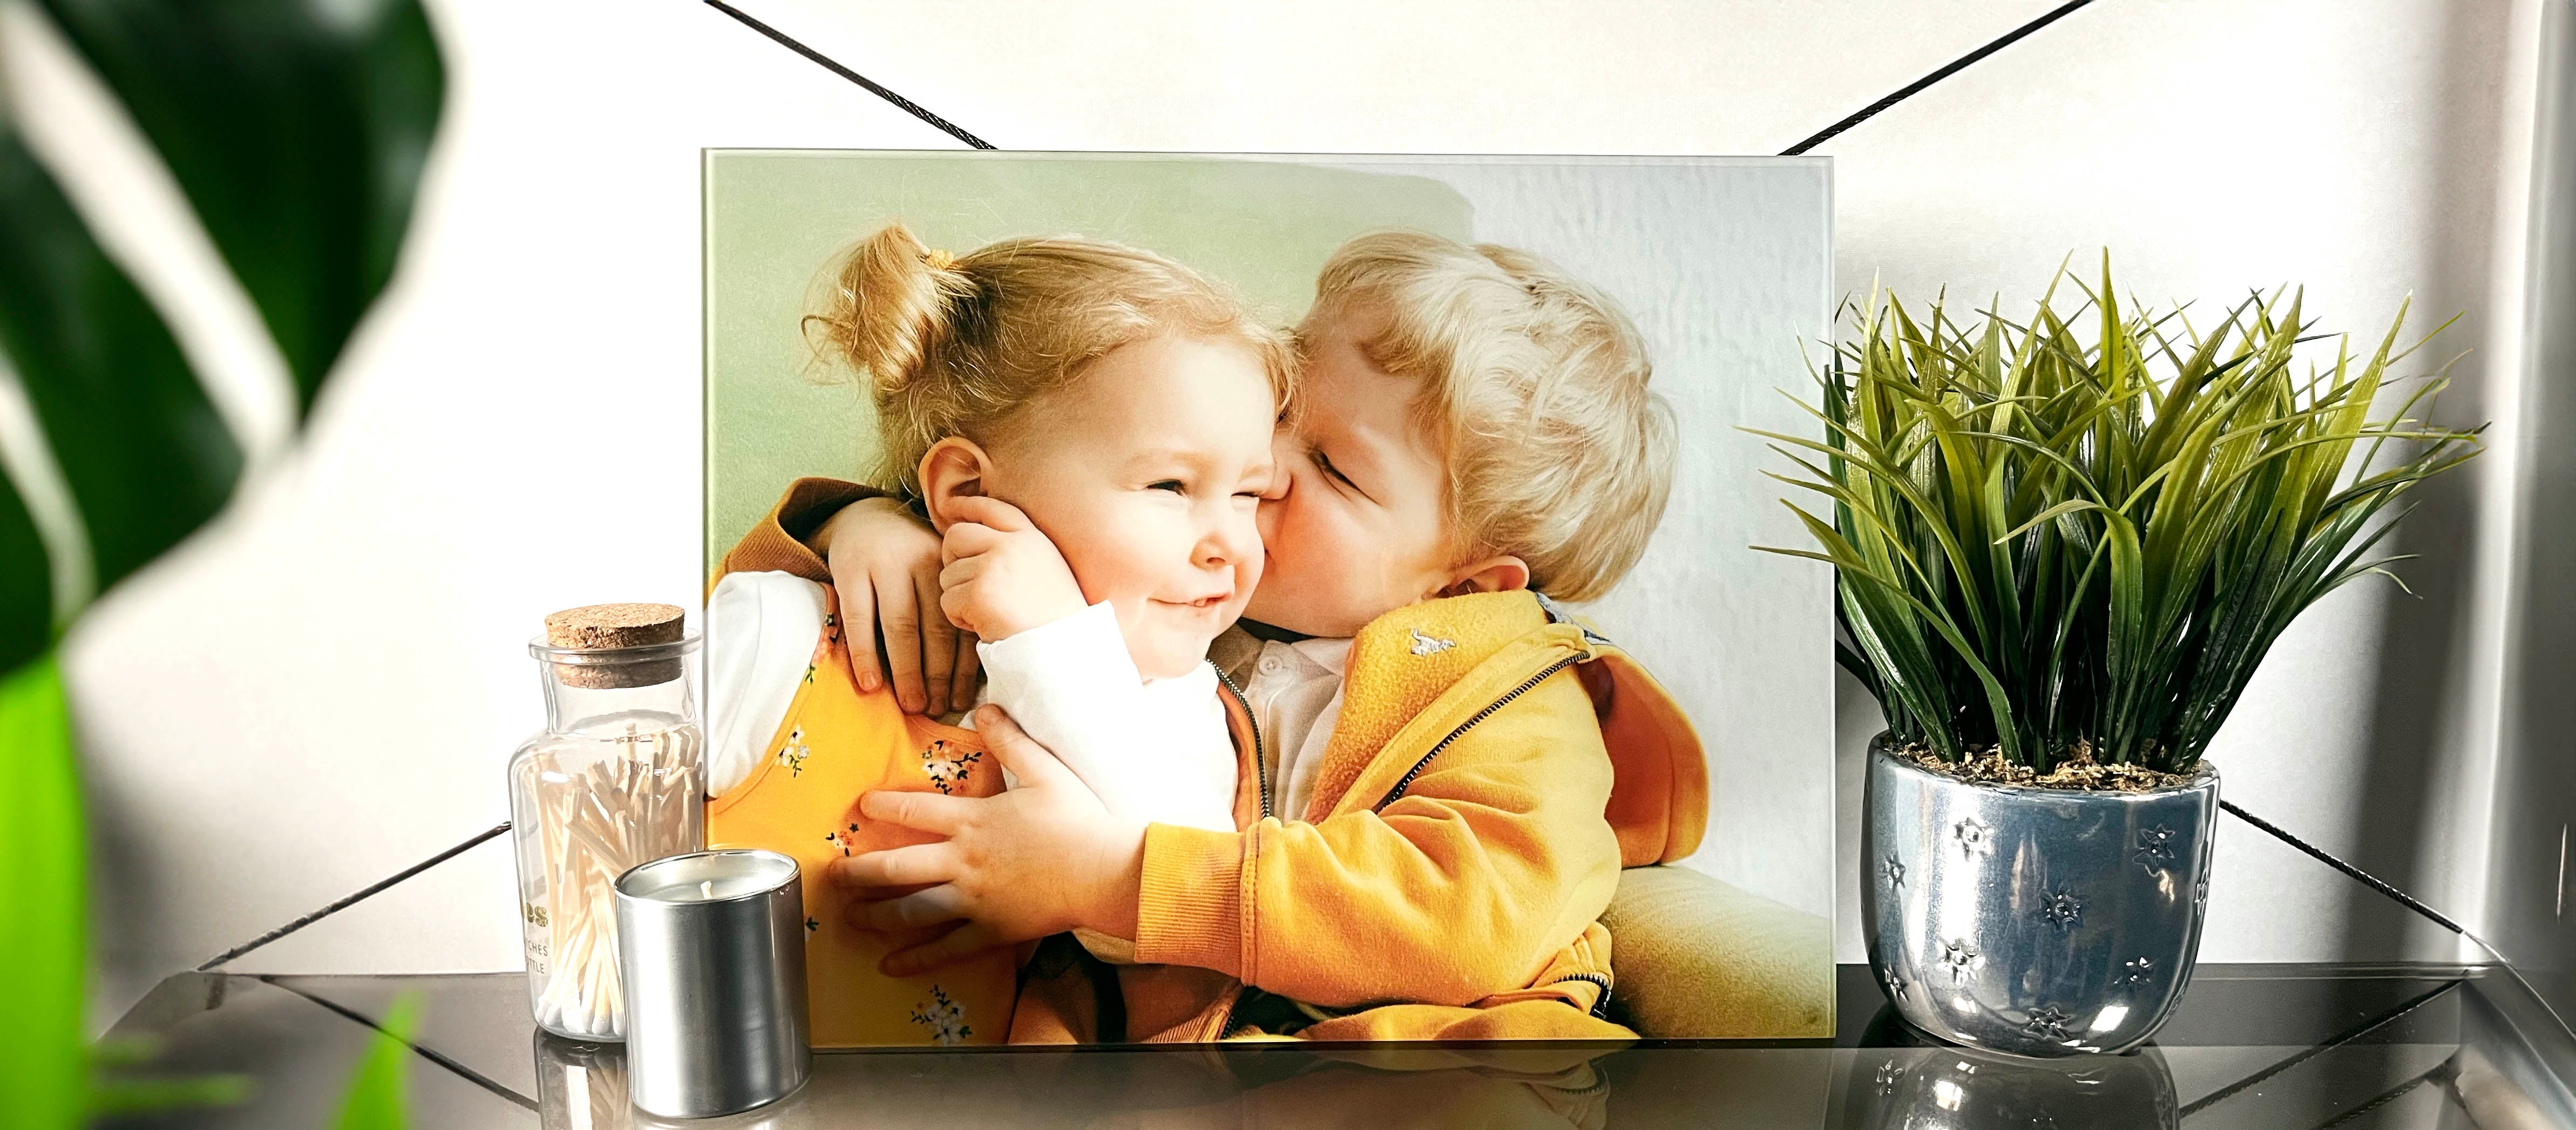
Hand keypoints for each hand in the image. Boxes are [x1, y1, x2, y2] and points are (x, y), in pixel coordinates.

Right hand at [815, 496, 978, 714]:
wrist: (864, 517)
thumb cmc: (908, 560)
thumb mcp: (935, 573)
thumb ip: (950, 609)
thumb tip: (962, 678)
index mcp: (949, 568)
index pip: (960, 622)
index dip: (963, 666)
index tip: (961, 700)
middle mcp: (921, 563)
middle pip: (934, 627)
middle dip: (938, 674)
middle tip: (936, 709)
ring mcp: (884, 565)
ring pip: (900, 626)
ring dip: (907, 670)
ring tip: (912, 704)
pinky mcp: (849, 570)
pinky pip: (858, 619)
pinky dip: (865, 654)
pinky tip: (871, 683)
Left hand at [828, 705, 1145, 974]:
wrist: (1106, 872)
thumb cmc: (1080, 820)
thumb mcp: (1046, 770)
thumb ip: (1011, 740)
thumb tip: (985, 708)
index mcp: (973, 821)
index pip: (915, 809)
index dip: (884, 804)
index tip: (862, 805)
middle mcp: (963, 861)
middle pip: (896, 867)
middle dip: (859, 871)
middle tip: (832, 876)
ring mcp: (974, 900)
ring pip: (911, 910)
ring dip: (874, 915)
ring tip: (848, 917)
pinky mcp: (991, 930)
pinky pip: (945, 948)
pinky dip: (915, 959)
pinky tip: (888, 965)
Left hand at [937, 496, 1087, 643]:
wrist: (1064, 650)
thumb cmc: (1055, 619)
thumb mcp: (1047, 569)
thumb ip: (1017, 549)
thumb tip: (975, 539)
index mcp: (1032, 538)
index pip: (992, 508)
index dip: (966, 506)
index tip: (948, 507)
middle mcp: (1012, 545)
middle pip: (956, 536)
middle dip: (951, 559)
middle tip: (964, 583)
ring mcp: (994, 567)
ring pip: (948, 575)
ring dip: (959, 597)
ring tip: (988, 613)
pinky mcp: (978, 593)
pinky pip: (947, 601)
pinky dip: (959, 618)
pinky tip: (983, 626)